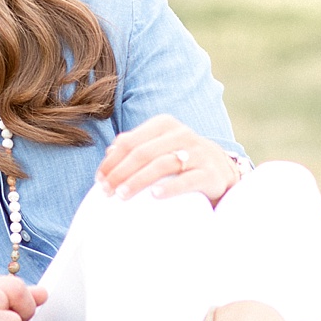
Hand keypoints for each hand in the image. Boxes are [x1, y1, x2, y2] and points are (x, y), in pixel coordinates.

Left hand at [96, 114, 243, 205]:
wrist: (222, 170)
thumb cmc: (180, 158)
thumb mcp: (158, 146)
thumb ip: (134, 146)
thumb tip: (109, 153)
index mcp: (164, 124)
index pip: (129, 141)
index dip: (111, 161)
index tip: (99, 180)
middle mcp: (181, 134)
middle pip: (142, 153)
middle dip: (120, 173)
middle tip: (106, 192)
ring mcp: (198, 153)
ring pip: (162, 164)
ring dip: (138, 181)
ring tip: (122, 196)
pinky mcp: (210, 173)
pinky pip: (187, 180)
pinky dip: (170, 188)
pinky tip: (154, 196)